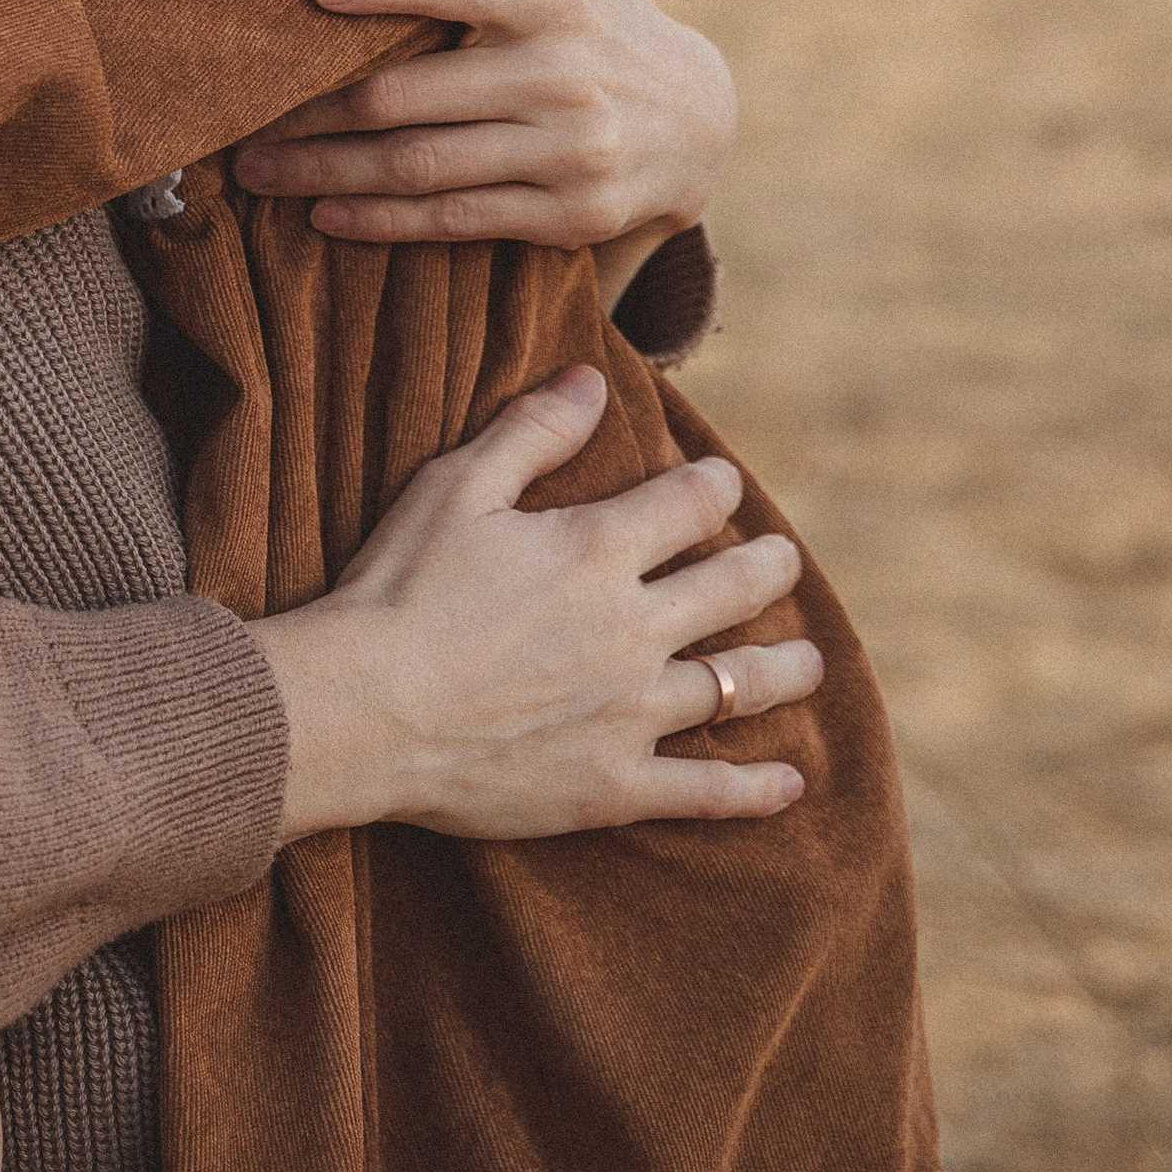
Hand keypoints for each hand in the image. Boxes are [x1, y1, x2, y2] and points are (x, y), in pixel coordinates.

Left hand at [235, 0, 734, 247]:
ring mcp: (568, 151)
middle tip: (234, 105)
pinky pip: (454, 219)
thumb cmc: (596, 6)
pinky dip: (379, 221)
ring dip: (325, 171)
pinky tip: (320, 212)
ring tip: (254, 167)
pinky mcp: (567, 214)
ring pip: (420, 166)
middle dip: (312, 105)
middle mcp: (563, 74)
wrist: (696, 123)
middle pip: (409, 94)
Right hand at [252, 366, 816, 840]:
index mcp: (598, 550)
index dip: (713, 486)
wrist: (361, 711)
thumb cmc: (398, 589)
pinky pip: (703, 791)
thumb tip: (592, 380)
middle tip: (783, 563)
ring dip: (782, 672)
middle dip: (766, 570)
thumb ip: (532, 431)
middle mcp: (634, 629)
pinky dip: (752, 791)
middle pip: (733, 591)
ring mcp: (630, 713)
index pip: (689, 505)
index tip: (720, 483)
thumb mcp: (455, 487)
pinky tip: (789, 786)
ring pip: (736, 688)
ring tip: (810, 665)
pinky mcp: (612, 785)